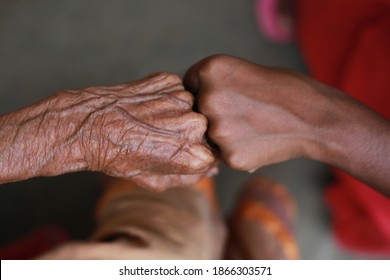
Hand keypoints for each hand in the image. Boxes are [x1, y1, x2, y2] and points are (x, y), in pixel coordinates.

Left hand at [76, 73, 215, 189]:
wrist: (88, 127)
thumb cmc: (119, 157)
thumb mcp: (155, 181)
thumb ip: (189, 177)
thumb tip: (212, 169)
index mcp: (194, 154)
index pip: (213, 154)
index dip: (197, 154)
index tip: (179, 152)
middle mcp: (195, 125)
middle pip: (205, 129)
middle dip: (189, 134)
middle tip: (161, 136)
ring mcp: (182, 99)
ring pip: (192, 107)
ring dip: (177, 113)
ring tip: (151, 120)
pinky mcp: (169, 80)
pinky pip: (178, 89)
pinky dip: (166, 97)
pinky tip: (147, 106)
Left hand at [184, 55, 350, 170]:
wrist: (316, 118)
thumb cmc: (285, 90)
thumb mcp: (242, 71)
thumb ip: (213, 84)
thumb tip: (192, 104)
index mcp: (210, 70)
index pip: (189, 86)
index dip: (205, 92)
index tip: (225, 96)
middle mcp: (208, 98)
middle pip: (196, 112)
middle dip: (213, 115)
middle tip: (243, 113)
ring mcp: (218, 129)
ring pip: (208, 136)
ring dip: (224, 135)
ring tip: (253, 127)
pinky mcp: (230, 155)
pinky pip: (222, 154)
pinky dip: (236, 151)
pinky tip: (257, 141)